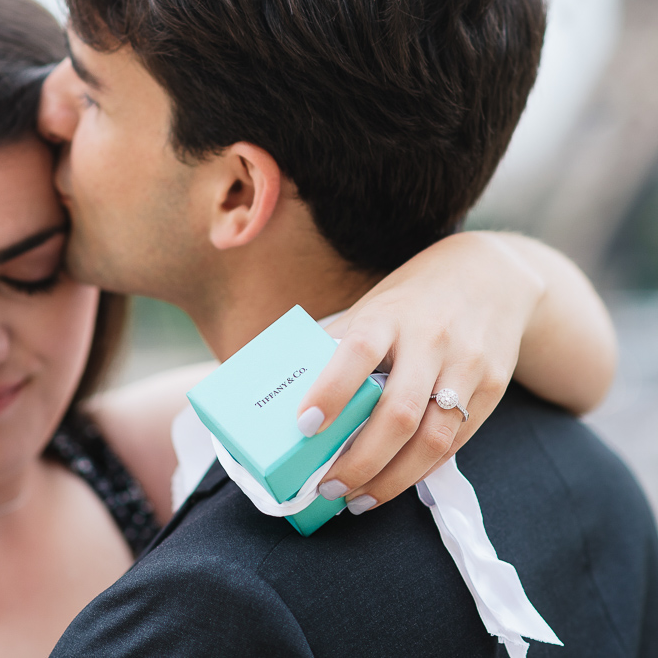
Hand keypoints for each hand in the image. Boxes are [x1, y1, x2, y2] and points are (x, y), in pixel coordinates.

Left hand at [296, 232, 545, 513]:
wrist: (495, 277)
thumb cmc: (413, 299)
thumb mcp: (373, 307)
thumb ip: (337, 344)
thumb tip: (283, 386)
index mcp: (390, 314)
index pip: (359, 350)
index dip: (330, 390)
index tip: (303, 427)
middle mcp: (432, 340)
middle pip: (400, 412)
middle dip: (361, 460)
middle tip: (328, 488)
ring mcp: (467, 366)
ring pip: (433, 438)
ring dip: (391, 480)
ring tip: (357, 500)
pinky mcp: (493, 389)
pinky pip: (456, 443)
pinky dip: (420, 471)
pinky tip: (392, 484)